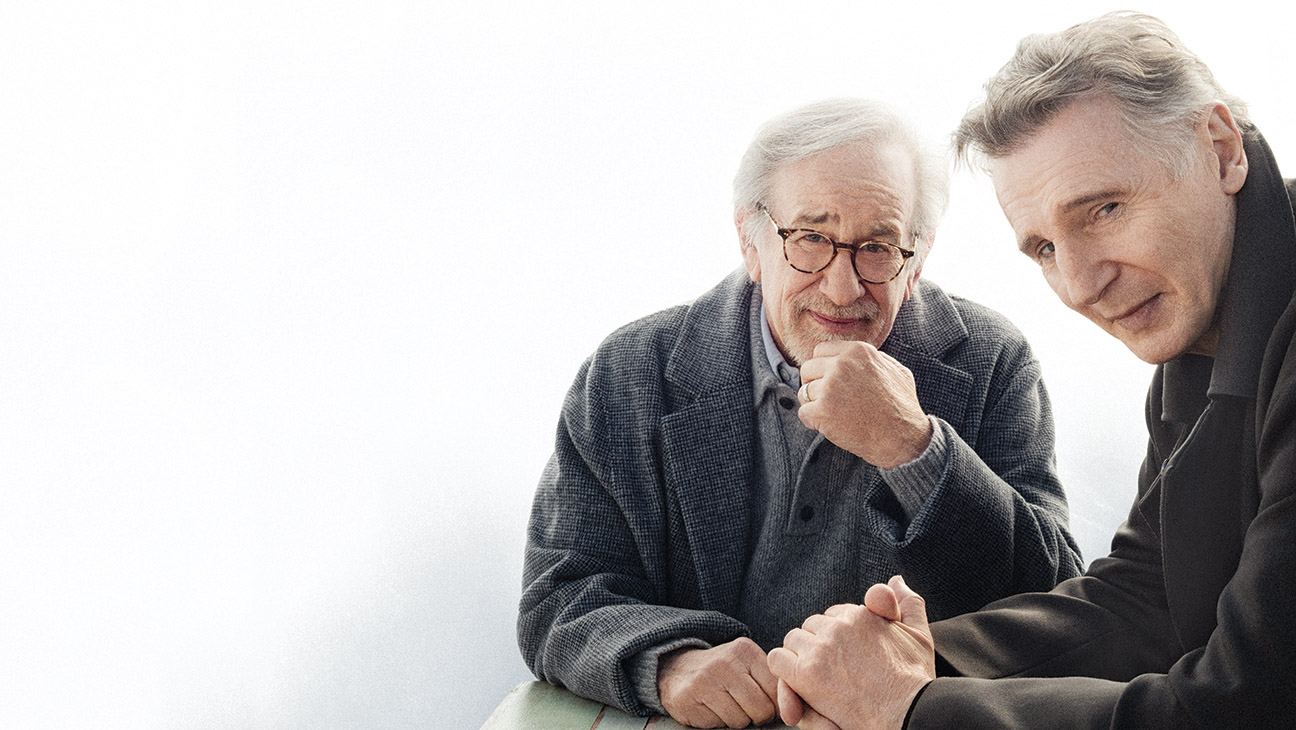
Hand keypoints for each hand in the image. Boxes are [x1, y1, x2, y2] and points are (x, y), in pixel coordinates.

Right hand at [658, 638, 779, 727]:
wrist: (676, 669)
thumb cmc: (722, 671)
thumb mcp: (746, 664)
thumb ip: (770, 681)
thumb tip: (793, 711)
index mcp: (745, 651)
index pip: (776, 690)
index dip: (774, 704)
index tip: (765, 701)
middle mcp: (725, 663)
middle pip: (761, 709)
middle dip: (757, 716)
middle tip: (745, 706)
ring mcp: (705, 681)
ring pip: (740, 721)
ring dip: (736, 720)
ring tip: (726, 705)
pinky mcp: (689, 699)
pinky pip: (718, 725)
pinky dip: (717, 722)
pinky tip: (710, 708)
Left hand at [768, 576, 935, 729]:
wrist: (910, 714)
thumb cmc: (916, 681)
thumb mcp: (919, 635)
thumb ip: (907, 603)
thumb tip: (895, 581)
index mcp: (862, 614)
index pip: (835, 613)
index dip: (840, 634)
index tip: (849, 654)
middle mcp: (839, 627)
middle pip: (812, 626)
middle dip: (819, 643)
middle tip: (832, 668)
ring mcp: (821, 649)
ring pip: (794, 640)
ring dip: (801, 655)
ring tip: (816, 676)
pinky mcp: (806, 673)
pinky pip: (778, 660)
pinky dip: (783, 669)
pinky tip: (797, 682)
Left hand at [797, 341, 931, 467]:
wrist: (904, 439)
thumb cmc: (903, 408)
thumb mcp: (897, 371)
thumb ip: (874, 359)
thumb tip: (854, 356)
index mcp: (858, 351)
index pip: (820, 350)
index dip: (822, 367)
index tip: (829, 381)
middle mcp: (842, 364)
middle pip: (807, 368)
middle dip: (813, 384)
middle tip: (827, 400)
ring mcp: (830, 387)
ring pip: (804, 392)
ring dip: (815, 404)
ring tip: (834, 415)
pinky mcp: (823, 410)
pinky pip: (803, 413)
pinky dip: (813, 422)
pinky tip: (830, 426)